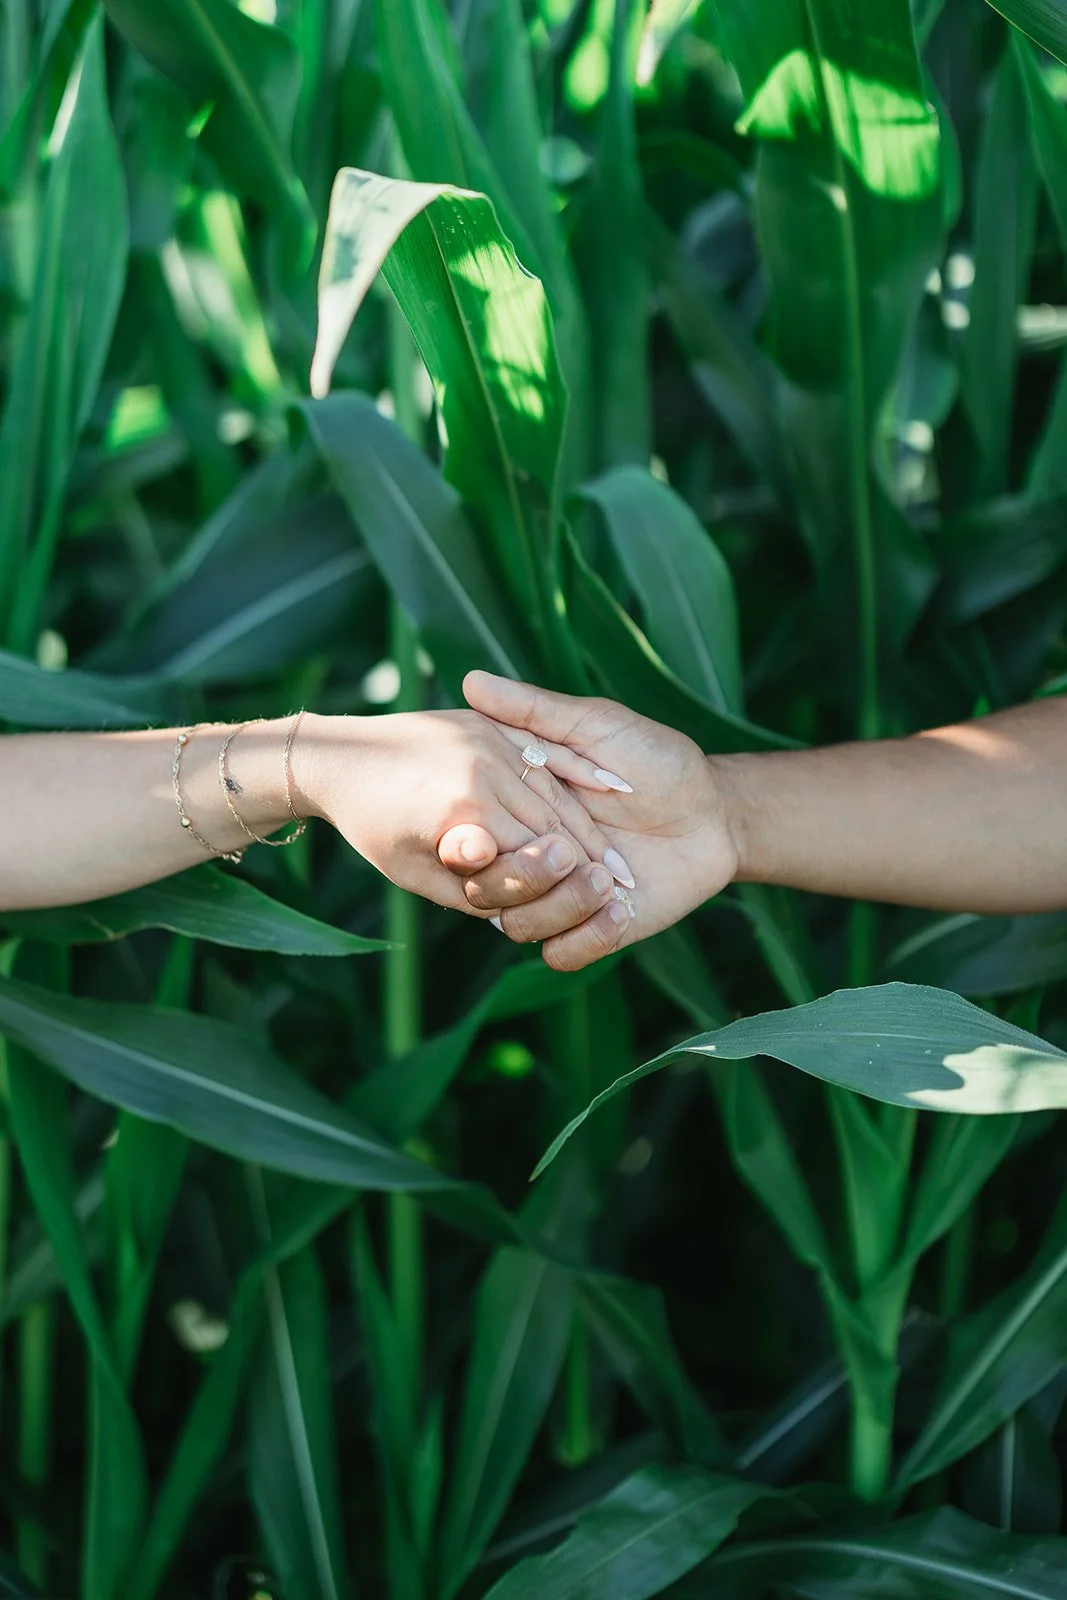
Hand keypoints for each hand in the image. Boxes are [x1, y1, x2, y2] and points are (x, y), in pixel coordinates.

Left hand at [294, 709, 625, 920]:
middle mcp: (480, 773)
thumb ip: (469, 891)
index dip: (572, 883)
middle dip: (592, 855)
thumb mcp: (415, 875)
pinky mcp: (484, 723)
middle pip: (556, 821)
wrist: (337, 757)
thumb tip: (513, 912)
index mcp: (464, 815)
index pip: (537, 856)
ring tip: (613, 853)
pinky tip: (607, 792)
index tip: (606, 905)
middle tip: (625, 882)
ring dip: (589, 821)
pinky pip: (544, 750)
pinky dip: (577, 774)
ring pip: (555, 788)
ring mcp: (485, 740)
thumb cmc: (370, 827)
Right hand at [460, 673, 738, 967]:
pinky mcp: (595, 929)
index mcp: (519, 812)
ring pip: (520, 927)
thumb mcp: (597, 726)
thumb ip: (535, 711)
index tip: (481, 834)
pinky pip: (563, 954)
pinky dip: (585, 938)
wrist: (715, 812)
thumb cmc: (658, 760)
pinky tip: (619, 910)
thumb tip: (471, 679)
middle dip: (517, 876)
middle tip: (565, 851)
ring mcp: (560, 897)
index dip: (469, 838)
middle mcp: (530, 859)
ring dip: (557, 906)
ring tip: (606, 878)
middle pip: (485, 888)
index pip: (472, 835)